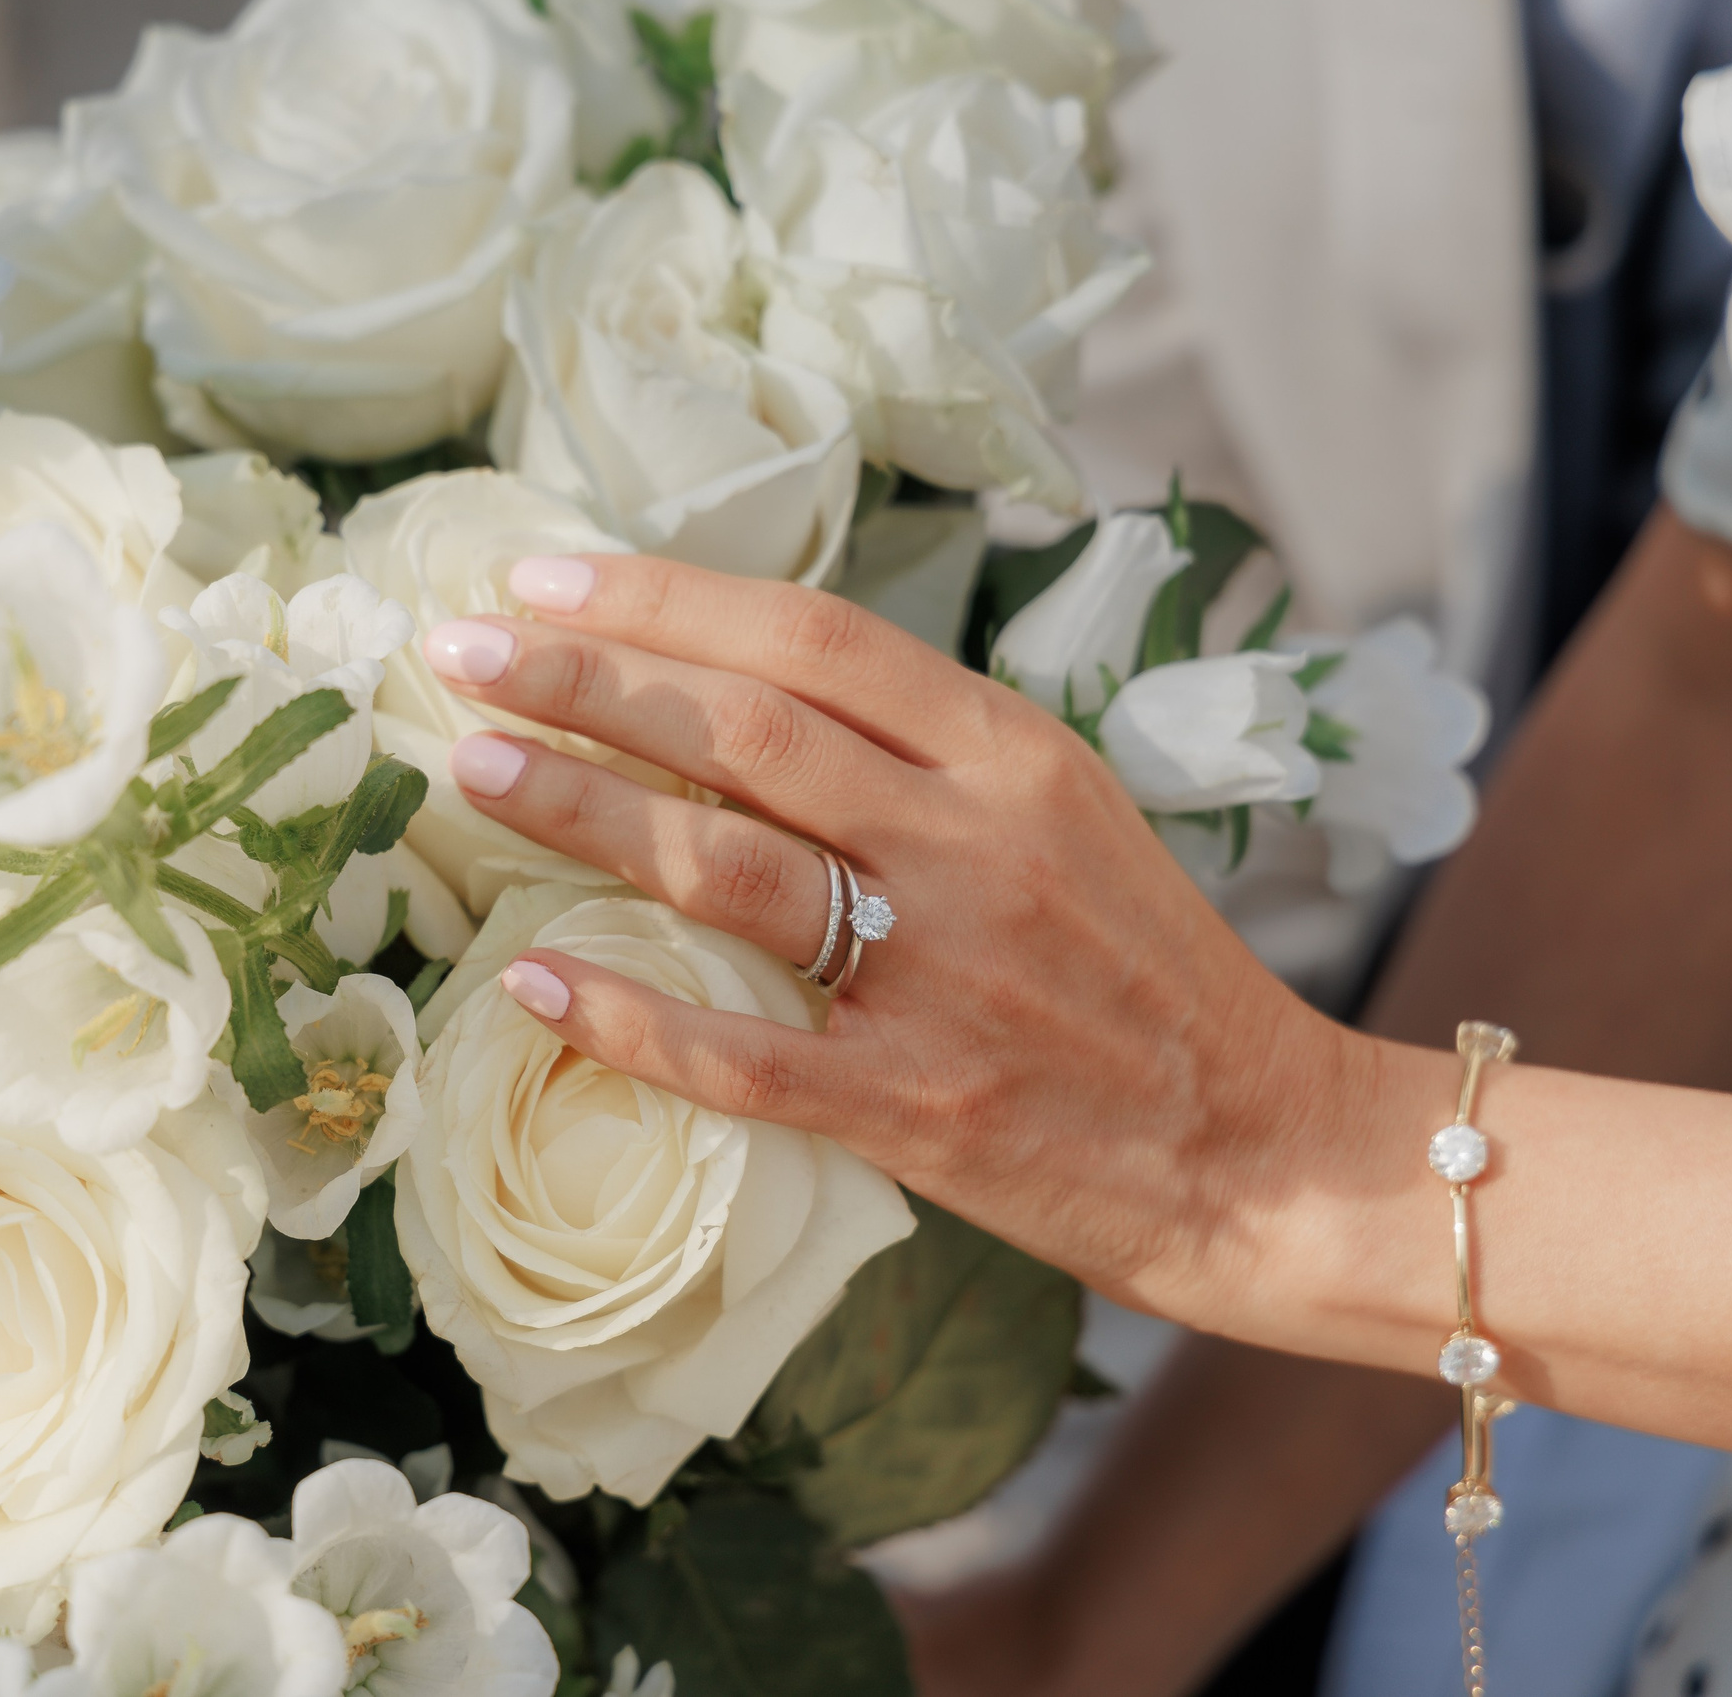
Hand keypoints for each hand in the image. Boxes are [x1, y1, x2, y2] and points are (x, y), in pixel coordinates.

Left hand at [418, 552, 1371, 1319]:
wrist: (1270, 1152)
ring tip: (470, 768)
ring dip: (580, 808)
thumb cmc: (1152, 979)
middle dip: (586, 680)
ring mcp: (944, 978)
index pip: (812, 638)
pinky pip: (742, 1055)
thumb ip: (925, 756)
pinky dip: (629, 1016)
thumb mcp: (1065, 818)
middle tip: (461, 654)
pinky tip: (534, 978)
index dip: (665, 599)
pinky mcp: (919, 1107)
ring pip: (726, 867)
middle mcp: (974, 846)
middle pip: (745, 731)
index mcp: (1013, 757)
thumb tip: (742, 694)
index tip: (545, 579)